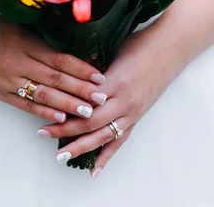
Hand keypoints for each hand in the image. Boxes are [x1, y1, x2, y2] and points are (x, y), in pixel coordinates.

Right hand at [0, 8, 107, 122]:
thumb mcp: (21, 27)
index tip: (101, 77)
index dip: (82, 69)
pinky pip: (24, 104)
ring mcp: (7, 79)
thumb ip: (44, 41)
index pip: (60, 59)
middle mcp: (18, 62)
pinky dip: (43, 111)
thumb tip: (75, 54)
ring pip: (42, 94)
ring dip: (67, 104)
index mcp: (26, 43)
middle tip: (101, 99)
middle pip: (55, 79)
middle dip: (80, 90)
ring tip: (87, 112)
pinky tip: (59, 117)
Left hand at [38, 30, 183, 174]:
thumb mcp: (112, 49)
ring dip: (81, 147)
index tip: (43, 110)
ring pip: (103, 136)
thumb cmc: (141, 43)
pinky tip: (94, 170)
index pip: (84, 101)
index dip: (63, 108)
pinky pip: (120, 140)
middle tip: (42, 133)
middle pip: (90, 121)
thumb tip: (68, 74)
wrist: (171, 47)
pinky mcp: (138, 116)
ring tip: (61, 155)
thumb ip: (91, 66)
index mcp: (115, 81)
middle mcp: (124, 100)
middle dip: (65, 129)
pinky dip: (107, 156)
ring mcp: (132, 111)